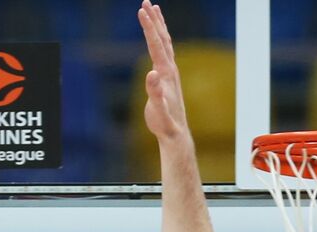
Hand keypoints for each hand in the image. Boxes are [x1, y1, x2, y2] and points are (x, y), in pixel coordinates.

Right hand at [138, 1, 189, 144]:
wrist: (175, 133)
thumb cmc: (164, 123)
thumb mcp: (157, 109)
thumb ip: (154, 93)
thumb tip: (150, 74)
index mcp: (165, 73)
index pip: (156, 45)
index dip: (148, 27)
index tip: (141, 10)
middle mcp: (170, 69)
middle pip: (162, 39)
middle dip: (154, 20)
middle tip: (146, 2)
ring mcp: (171, 73)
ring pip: (166, 44)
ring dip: (159, 26)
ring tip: (154, 10)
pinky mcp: (169, 78)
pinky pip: (165, 52)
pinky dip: (160, 40)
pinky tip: (158, 38)